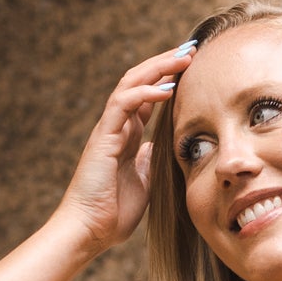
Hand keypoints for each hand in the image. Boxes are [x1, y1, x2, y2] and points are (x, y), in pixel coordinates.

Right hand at [58, 43, 195, 250]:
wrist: (89, 230)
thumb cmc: (113, 212)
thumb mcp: (144, 182)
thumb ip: (151, 161)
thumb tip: (163, 147)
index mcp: (127, 136)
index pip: (148, 96)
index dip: (168, 79)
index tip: (192, 67)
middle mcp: (117, 126)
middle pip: (140, 81)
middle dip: (165, 63)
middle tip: (191, 50)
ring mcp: (108, 129)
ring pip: (130, 84)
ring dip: (158, 69)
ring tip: (182, 58)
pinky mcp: (103, 137)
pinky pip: (122, 104)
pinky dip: (144, 92)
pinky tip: (166, 88)